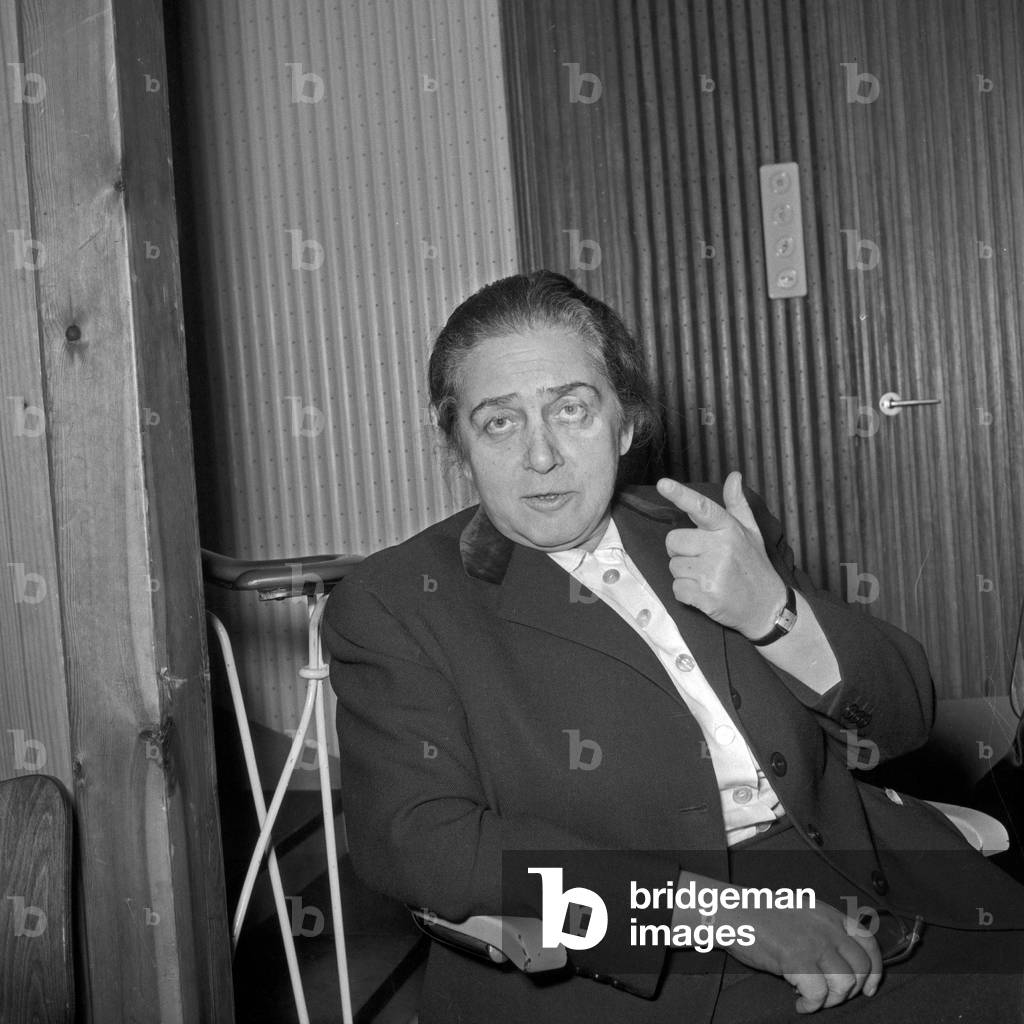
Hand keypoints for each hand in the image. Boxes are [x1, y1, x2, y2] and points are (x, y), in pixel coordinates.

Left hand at [656, 471, 786, 638]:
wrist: (768, 608)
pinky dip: (686, 593)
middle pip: (673, 540)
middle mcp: (720, 548)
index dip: (680, 495)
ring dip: (685, 573)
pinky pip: (677, 589)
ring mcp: (713, 573)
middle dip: (682, 550)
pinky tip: (705, 593)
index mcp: (728, 529)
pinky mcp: (706, 596)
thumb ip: (737, 504)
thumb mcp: (751, 532)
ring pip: (673, 566)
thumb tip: (734, 476)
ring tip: (709, 577)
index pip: (701, 508)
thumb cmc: (755, 567)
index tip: (663, 484)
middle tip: (703, 560)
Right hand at [722, 902, 882, 1012]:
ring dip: (830, 999)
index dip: (875, 969)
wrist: (733, 913)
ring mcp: (813, 942)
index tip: (869, 987)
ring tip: (811, 998)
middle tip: (831, 996)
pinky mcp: (796, 959)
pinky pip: (818, 994)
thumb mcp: (801, 913)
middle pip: (861, 967)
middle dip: (851, 990)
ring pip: (844, 983)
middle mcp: (826, 927)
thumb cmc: (760, 916)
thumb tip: (840, 962)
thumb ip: (823, 930)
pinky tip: (799, 1003)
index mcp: (828, 914)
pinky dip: (811, 1005)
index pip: (868, 941)